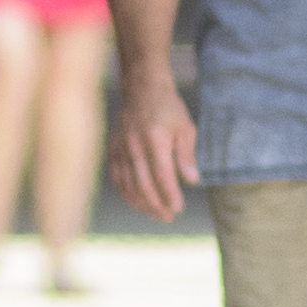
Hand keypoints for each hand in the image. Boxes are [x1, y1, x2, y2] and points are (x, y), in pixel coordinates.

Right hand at [114, 65, 198, 222]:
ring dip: (142, 203)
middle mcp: (135, 146)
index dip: (170, 194)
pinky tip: (137, 202)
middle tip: (169, 217)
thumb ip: (187, 155)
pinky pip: (117, 178)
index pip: (162, 175)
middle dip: (157, 205)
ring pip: (129, 184)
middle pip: (144, 184)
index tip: (179, 208)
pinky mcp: (113, 150)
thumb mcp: (185, 127)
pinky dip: (126, 193)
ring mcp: (122, 148)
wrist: (142, 89)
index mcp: (155, 139)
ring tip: (156, 214)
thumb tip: (193, 181)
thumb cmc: (168, 108)